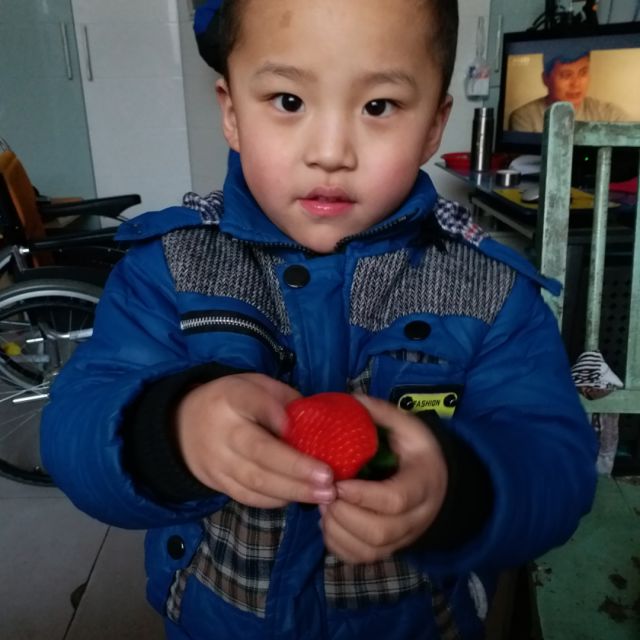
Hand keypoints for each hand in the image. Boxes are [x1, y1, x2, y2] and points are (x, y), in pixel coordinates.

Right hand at [175, 373, 335, 507]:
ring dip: (293, 490)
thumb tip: (316, 420)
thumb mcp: (254, 385)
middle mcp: (222, 430)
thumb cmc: (233, 402)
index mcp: (232, 397)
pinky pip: (249, 496)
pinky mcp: (218, 483)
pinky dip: (276, 500)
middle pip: (258, 451)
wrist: (183, 427)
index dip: (271, 412)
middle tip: (328, 477)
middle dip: (296, 467)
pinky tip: (300, 498)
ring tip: (324, 493)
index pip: (250, 401)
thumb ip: (282, 398)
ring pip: (255, 480)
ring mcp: (218, 461)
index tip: (292, 424)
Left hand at [319, 395, 446, 563]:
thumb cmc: (417, 452)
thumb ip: (381, 413)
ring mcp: (403, 538)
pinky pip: (360, 559)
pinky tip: (329, 522)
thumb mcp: (408, 426)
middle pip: (380, 532)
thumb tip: (350, 400)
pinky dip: (338, 545)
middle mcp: (417, 517)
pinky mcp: (388, 549)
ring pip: (369, 551)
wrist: (438, 482)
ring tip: (324, 506)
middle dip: (345, 515)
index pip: (394, 499)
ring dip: (338, 531)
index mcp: (423, 483)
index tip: (336, 481)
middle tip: (325, 494)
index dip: (362, 495)